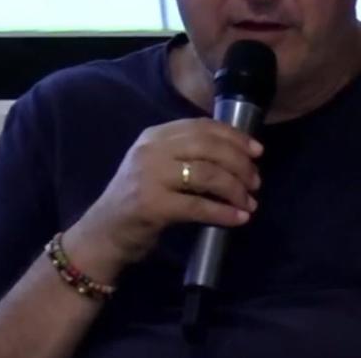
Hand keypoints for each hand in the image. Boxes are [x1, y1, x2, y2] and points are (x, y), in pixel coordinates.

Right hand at [62, 118, 263, 281]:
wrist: (103, 234)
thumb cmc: (136, 200)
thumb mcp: (156, 167)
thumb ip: (186, 155)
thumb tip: (237, 156)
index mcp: (155, 136)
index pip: (202, 127)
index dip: (234, 137)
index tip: (257, 151)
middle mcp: (151, 151)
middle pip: (209, 147)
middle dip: (240, 163)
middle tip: (256, 181)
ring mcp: (149, 177)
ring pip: (207, 174)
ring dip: (235, 189)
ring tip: (249, 202)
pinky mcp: (152, 205)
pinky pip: (198, 205)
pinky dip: (223, 212)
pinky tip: (239, 218)